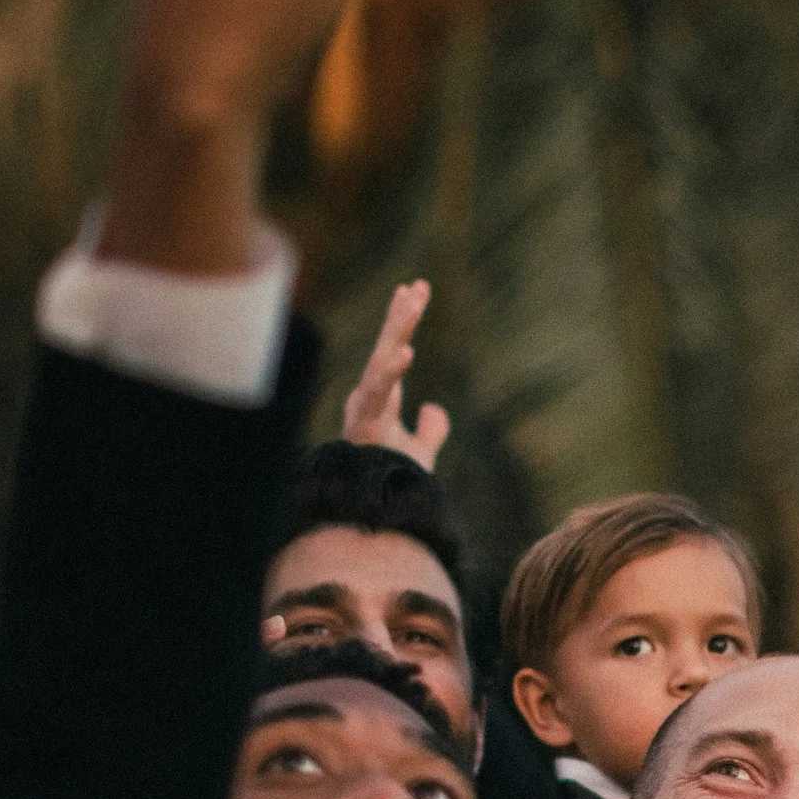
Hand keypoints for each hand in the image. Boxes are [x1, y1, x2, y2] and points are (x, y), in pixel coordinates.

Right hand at [340, 281, 449, 466]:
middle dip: (402, 315)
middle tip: (418, 285)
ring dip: (397, 330)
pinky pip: (377, 393)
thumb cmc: (394, 484)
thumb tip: (434, 410)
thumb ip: (430, 431)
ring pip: (381, 360)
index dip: (402, 321)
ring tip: (412, 301)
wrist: (378, 512)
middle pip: (387, 347)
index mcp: (381, 400)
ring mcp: (365, 409)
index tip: (414, 290)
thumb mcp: (420, 454)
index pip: (394, 350)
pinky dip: (390, 372)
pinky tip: (405, 350)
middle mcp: (370, 399)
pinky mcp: (364, 425)